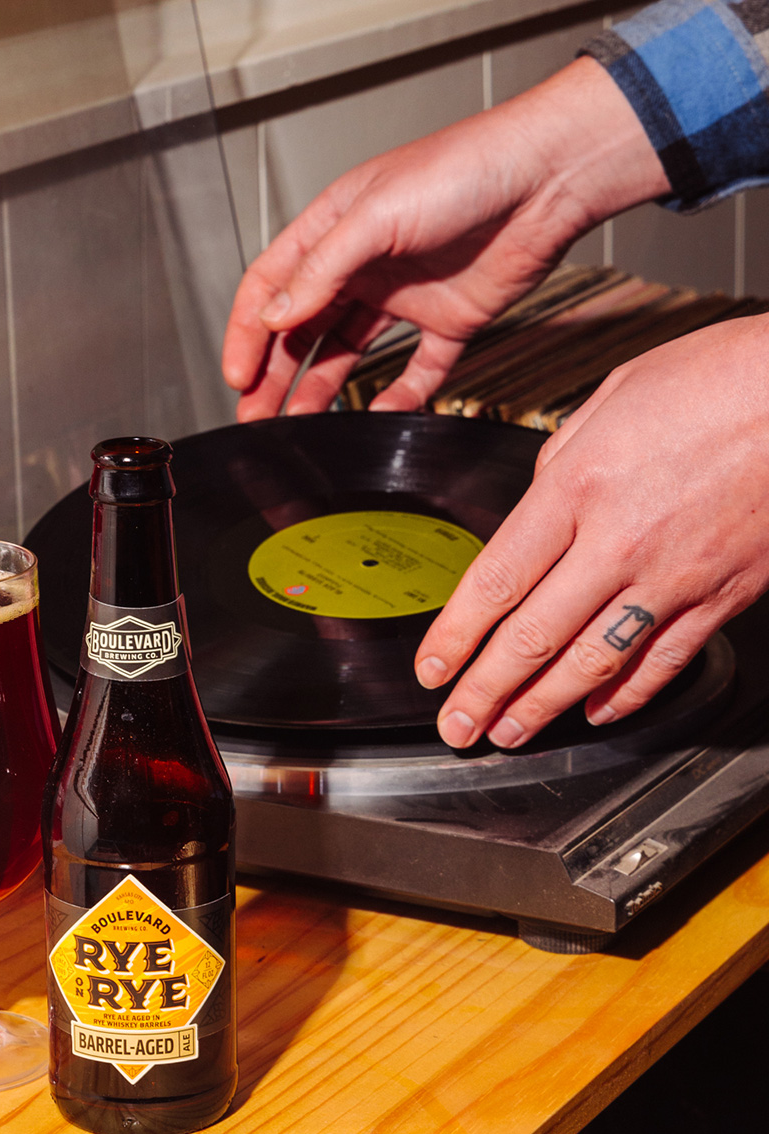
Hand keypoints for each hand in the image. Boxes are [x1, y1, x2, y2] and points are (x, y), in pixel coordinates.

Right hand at [222, 58, 668, 420]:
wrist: (549, 177)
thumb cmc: (467, 167)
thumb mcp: (376, 214)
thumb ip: (321, 269)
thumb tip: (275, 316)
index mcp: (334, 231)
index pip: (271, 286)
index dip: (248, 332)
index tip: (238, 374)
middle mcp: (362, 265)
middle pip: (301, 330)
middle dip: (273, 374)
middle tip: (256, 415)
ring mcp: (403, 296)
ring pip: (346, 355)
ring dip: (319, 390)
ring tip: (298, 426)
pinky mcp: (448, 321)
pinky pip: (416, 370)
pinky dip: (397, 397)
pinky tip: (379, 417)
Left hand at [415, 316, 768, 747]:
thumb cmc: (724, 377)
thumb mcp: (614, 394)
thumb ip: (562, 456)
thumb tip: (540, 493)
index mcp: (579, 487)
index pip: (495, 581)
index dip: (454, 636)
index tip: (431, 666)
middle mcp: (620, 541)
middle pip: (533, 636)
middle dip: (484, 691)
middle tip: (455, 723)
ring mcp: (675, 575)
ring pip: (593, 662)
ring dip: (542, 706)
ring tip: (508, 732)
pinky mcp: (726, 594)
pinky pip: (664, 658)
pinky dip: (627, 693)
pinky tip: (597, 711)